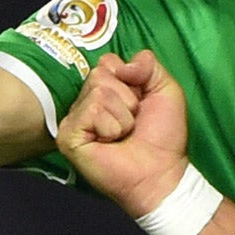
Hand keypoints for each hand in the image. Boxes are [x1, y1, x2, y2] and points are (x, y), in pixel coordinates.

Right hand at [58, 51, 191, 216]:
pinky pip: (91, 110)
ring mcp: (74, 118)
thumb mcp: (166, 90)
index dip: (131, 80)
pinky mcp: (68, 135)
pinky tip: (111, 142)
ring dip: (122, 116)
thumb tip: (122, 62)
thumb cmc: (164, 137)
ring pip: (98, 91)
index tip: (141, 104)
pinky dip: (111, 127)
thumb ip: (148, 65)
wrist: (161, 172)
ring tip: (123, 134)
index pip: (108, 61)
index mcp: (105, 90)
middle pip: (100, 74)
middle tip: (133, 123)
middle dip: (127, 99)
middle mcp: (86, 101)